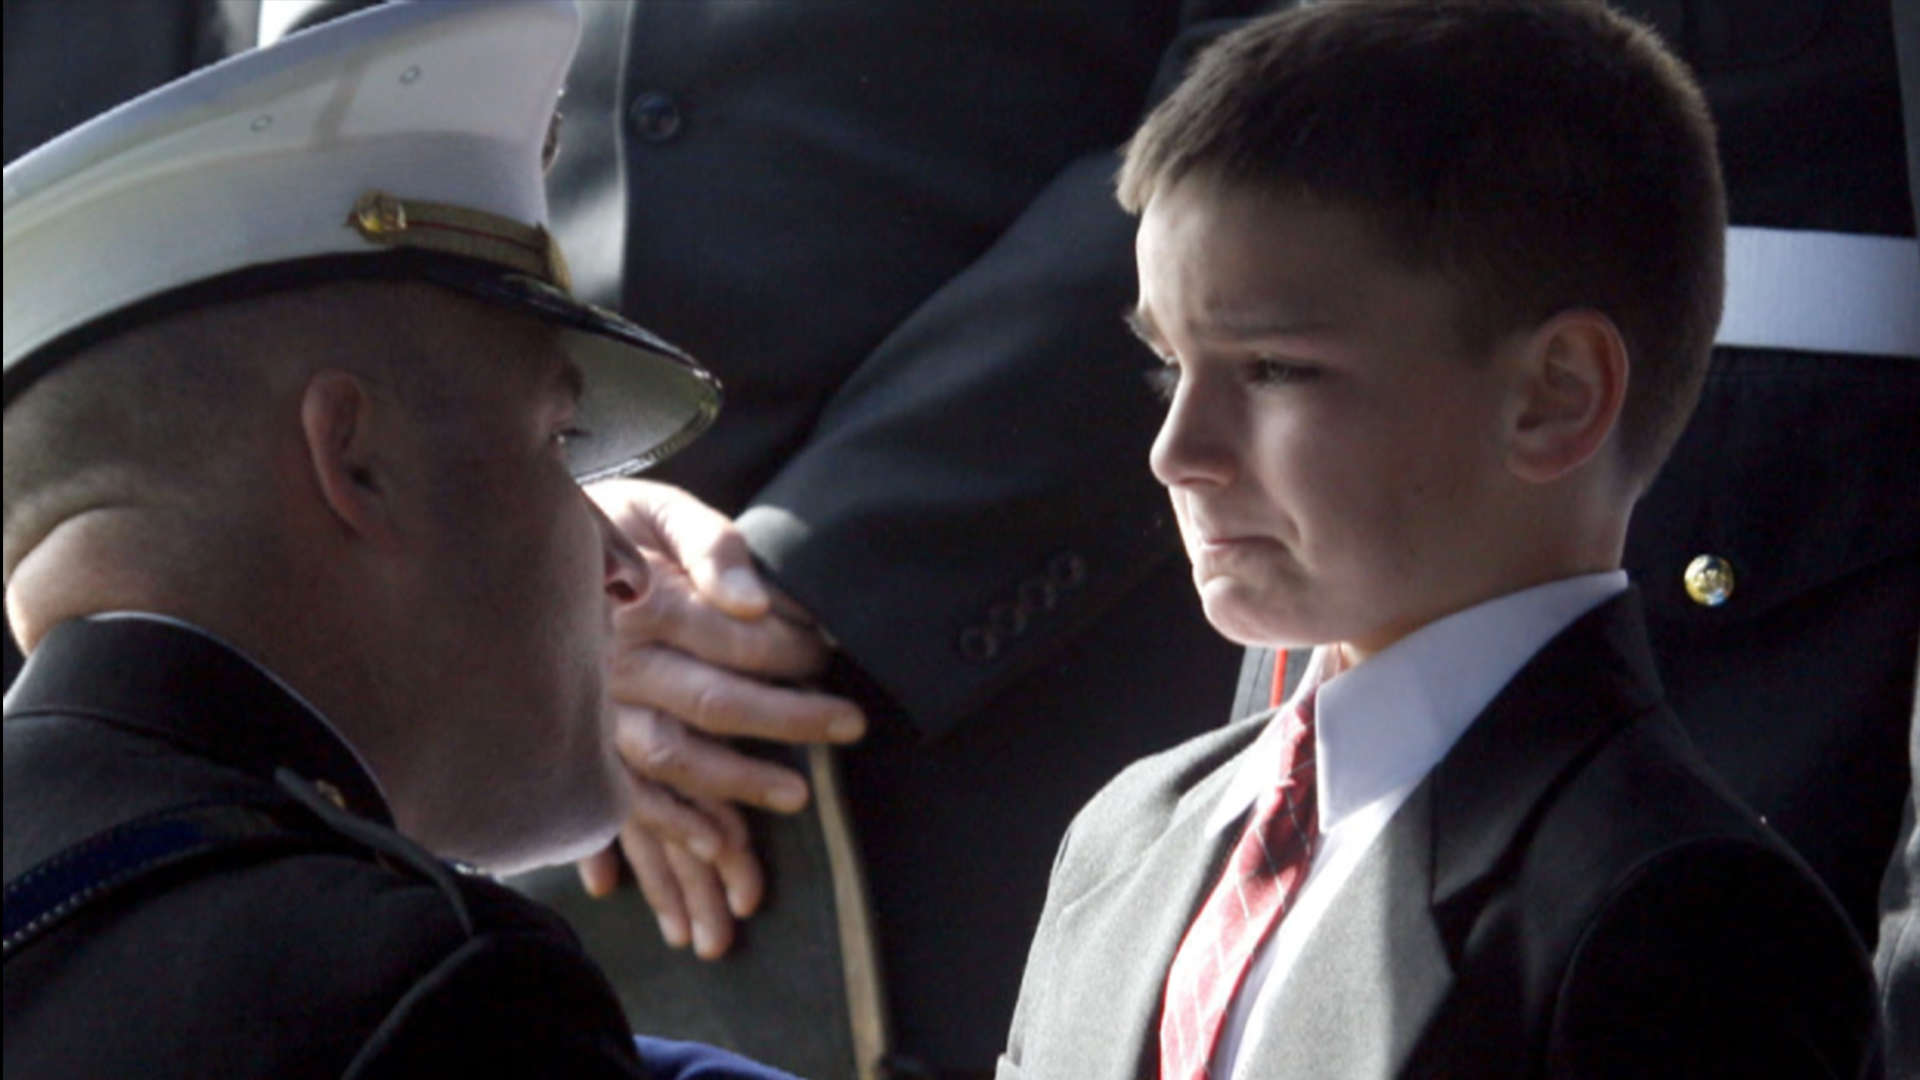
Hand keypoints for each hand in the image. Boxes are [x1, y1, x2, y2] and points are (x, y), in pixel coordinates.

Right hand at [577, 479, 864, 957]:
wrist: (523, 552)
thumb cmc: (615, 528)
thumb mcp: (659, 508)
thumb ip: (711, 545)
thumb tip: (753, 604)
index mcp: (638, 602)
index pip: (732, 639)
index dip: (790, 649)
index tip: (828, 651)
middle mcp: (612, 664)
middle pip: (712, 701)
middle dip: (788, 718)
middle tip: (851, 723)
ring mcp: (593, 709)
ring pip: (672, 756)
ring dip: (735, 783)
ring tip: (796, 795)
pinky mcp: (580, 742)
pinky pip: (625, 793)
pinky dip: (668, 822)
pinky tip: (715, 843)